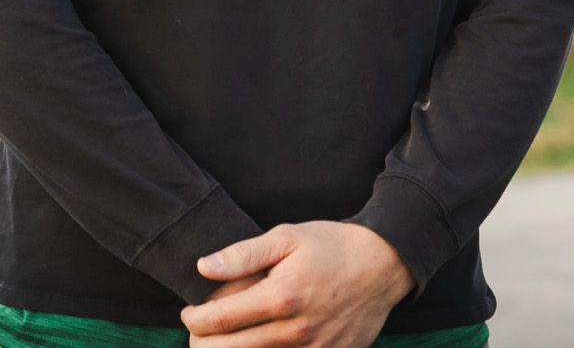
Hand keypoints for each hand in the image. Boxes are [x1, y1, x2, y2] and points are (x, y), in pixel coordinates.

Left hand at [181, 221, 414, 347]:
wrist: (383, 265)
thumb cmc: (332, 246)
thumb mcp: (287, 237)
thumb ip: (243, 255)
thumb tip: (203, 267)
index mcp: (281, 297)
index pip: (218, 321)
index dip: (194, 320)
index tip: (189, 312)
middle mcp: (295, 332)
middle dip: (203, 344)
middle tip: (200, 331)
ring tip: (224, 339)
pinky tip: (257, 344)